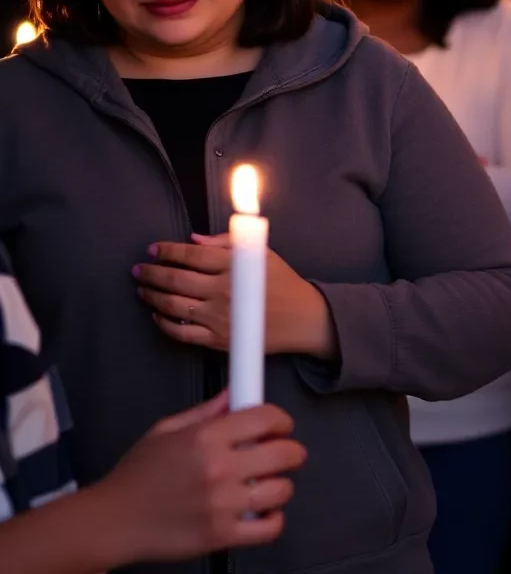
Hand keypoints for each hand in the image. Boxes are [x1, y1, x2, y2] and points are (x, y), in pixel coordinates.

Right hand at [98, 391, 305, 562]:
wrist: (111, 521)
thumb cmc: (136, 475)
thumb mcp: (167, 430)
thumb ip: (206, 411)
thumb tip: (234, 394)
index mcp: (207, 436)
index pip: (266, 417)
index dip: (281, 420)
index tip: (281, 426)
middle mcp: (219, 467)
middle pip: (284, 452)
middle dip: (291, 451)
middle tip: (285, 453)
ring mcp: (222, 504)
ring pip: (281, 490)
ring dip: (281, 485)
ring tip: (269, 484)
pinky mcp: (220, 536)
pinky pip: (268, 528)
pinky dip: (273, 520)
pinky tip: (262, 512)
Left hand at [134, 235, 336, 357]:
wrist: (303, 318)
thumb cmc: (283, 282)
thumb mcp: (262, 253)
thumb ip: (227, 243)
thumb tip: (194, 239)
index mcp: (233, 266)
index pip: (190, 255)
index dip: (167, 251)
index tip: (153, 249)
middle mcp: (222, 290)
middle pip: (175, 279)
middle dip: (152, 273)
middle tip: (139, 270)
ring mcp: (218, 317)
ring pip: (173, 305)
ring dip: (152, 296)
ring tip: (142, 290)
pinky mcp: (217, 340)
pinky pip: (181, 333)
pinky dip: (164, 323)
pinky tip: (157, 314)